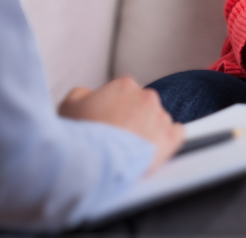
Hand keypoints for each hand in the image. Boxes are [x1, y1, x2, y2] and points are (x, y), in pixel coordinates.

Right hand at [58, 77, 184, 171]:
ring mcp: (160, 117)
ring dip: (147, 131)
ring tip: (130, 148)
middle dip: (132, 119)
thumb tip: (89, 95)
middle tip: (117, 136)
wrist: (92, 160)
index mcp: (124, 85)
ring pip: (158, 120)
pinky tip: (154, 148)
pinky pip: (177, 134)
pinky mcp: (170, 138)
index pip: (124, 93)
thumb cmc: (79, 134)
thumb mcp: (69, 105)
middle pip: (142, 106)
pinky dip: (167, 140)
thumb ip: (83, 94)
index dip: (114, 109)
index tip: (108, 121)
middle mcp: (146, 97)